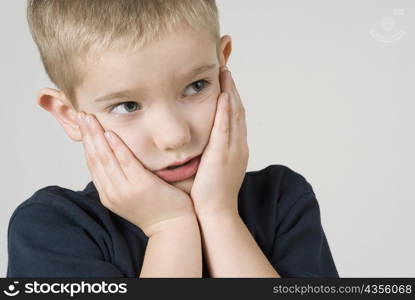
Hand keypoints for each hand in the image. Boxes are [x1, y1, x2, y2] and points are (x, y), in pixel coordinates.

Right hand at [76, 112, 195, 236]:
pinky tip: (110, 133)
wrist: (172, 228)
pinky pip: (126, 162)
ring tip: (89, 118)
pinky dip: (116, 147)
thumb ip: (122, 179)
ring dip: (96, 136)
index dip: (86, 143)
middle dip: (87, 135)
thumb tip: (116, 158)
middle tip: (81, 115)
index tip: (83, 126)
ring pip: (105, 158)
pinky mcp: (140, 186)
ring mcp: (125, 190)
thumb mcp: (131, 195)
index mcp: (108, 194)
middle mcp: (112, 193)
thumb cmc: (156, 209)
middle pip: (94, 159)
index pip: (92, 164)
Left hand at [190, 66, 248, 217]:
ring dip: (231, 91)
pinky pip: (226, 128)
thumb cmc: (209, 193)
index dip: (231, 95)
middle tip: (226, 65)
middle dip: (232, 86)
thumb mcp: (211, 167)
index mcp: (235, 148)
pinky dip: (226, 110)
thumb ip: (207, 150)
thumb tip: (197, 139)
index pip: (234, 115)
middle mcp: (238, 145)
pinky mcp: (223, 155)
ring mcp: (233, 149)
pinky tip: (224, 94)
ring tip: (226, 70)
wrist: (215, 213)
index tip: (224, 79)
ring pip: (234, 114)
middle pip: (237, 109)